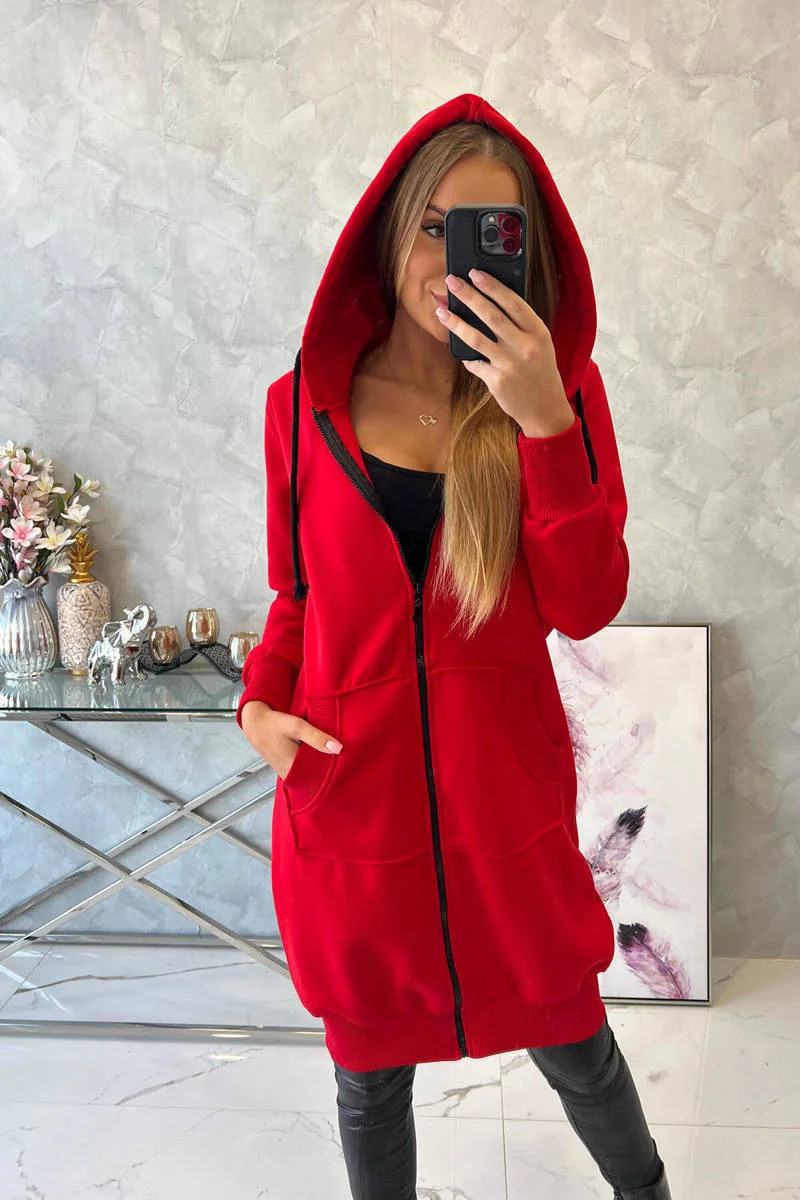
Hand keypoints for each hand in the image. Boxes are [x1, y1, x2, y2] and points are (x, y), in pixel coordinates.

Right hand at [240, 700, 342, 779]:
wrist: (256, 724)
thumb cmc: (275, 724)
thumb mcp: (297, 726)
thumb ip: (317, 738)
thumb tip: (338, 748)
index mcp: (293, 767)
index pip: (321, 776)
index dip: (333, 768)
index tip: (343, 761)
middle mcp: (289, 774)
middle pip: (315, 777)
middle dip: (327, 769)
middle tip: (338, 758)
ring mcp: (286, 773)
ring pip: (309, 775)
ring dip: (318, 767)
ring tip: (328, 757)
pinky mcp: (285, 769)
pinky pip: (302, 772)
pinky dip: (310, 766)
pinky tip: (315, 756)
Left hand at [436, 269, 575, 436]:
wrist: (545, 409)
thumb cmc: (541, 372)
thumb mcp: (541, 344)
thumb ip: (522, 326)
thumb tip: (493, 302)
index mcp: (538, 333)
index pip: (513, 302)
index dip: (492, 286)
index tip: (475, 273)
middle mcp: (524, 347)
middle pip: (491, 315)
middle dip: (468, 296)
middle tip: (452, 282)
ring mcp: (509, 365)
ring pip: (475, 337)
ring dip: (455, 322)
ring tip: (441, 311)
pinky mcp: (497, 381)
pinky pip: (474, 363)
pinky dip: (466, 357)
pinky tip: (460, 351)